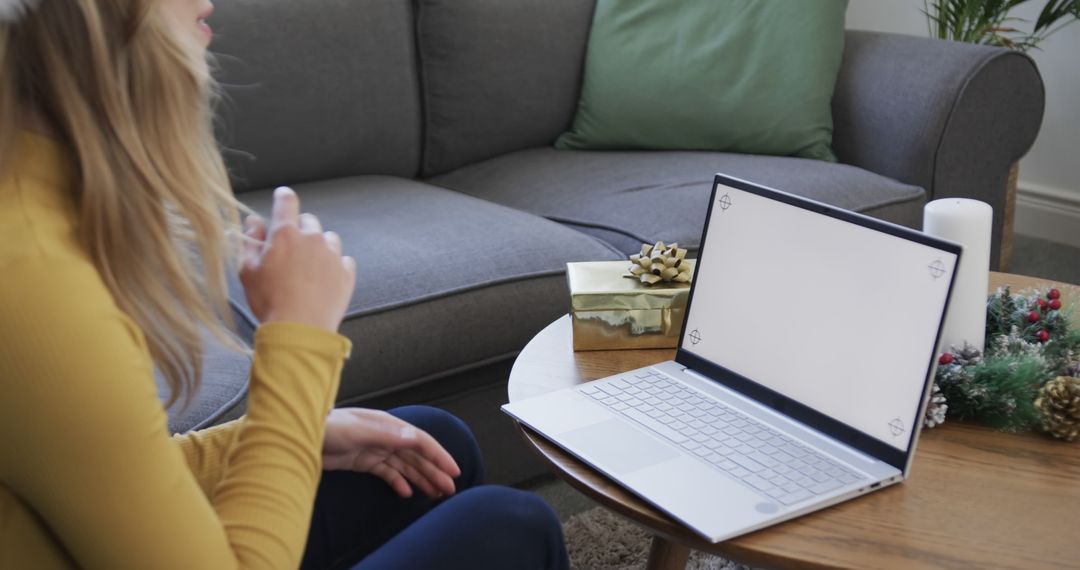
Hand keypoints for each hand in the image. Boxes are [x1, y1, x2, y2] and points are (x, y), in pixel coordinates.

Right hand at [239, 187, 355, 331]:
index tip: (283, 198)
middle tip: (290, 252)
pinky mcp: (346, 273)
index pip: (287, 201)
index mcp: (285, 234)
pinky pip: (343, 260)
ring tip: (308, 269)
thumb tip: (254, 222)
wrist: (299, 329)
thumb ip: (251, 241)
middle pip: (309, 221)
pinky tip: (323, 280)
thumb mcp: (248, 271)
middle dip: (299, 230)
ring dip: (319, 247)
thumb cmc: (269, 301)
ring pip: (328, 239)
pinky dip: (334, 265)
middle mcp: (312, 238)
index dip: (283, 198)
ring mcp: (332, 255)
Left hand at [322, 408, 461, 498]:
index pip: (420, 441)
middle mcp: (385, 436)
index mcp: (388, 425)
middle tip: (450, 489)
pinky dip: (398, 482)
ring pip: (405, 466)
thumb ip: (386, 435)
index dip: (438, 455)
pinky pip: (387, 473)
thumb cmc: (326, 427)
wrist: (298, 435)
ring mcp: (375, 449)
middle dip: (434, 471)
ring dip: (421, 479)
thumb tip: (413, 438)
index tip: (453, 470)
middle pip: (416, 456)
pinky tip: (408, 493)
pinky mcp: (364, 462)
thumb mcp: (357, 430)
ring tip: (436, 493)